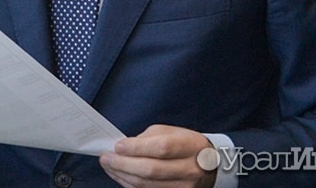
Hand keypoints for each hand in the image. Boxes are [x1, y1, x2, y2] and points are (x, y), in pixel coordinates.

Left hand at [99, 125, 216, 186]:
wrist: (210, 165)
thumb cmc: (186, 145)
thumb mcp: (171, 132)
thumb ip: (148, 138)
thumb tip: (124, 147)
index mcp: (190, 146)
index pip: (162, 148)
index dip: (137, 148)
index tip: (118, 145)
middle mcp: (190, 169)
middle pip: (151, 170)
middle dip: (123, 164)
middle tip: (106, 158)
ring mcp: (184, 187)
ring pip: (147, 185)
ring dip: (122, 176)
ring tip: (109, 167)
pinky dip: (130, 184)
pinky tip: (120, 176)